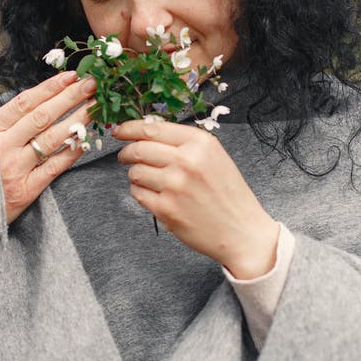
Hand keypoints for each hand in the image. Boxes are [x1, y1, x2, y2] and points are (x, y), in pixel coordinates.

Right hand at [0, 71, 95, 223]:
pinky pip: (54, 167)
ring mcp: (16, 169)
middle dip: (70, 97)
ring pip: (52, 139)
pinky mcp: (26, 190)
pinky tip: (86, 140)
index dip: (49, 88)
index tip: (69, 75)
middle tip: (92, 83)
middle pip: (42, 116)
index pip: (24, 103)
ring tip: (95, 106)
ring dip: (76, 120)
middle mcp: (3, 146)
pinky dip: (71, 152)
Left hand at [114, 120, 279, 278]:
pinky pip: (137, 193)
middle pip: (138, 149)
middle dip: (127, 153)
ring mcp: (174, 186)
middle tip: (124, 156)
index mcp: (200, 143)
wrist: (242, 231)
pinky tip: (157, 196)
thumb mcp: (214, 156)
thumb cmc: (228, 193)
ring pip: (135, 172)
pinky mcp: (166, 209)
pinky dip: (141, 193)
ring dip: (136, 175)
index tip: (119, 131)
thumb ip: (183, 143)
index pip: (152, 128)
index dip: (129, 129)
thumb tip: (146, 133)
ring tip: (150, 181)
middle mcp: (186, 161)